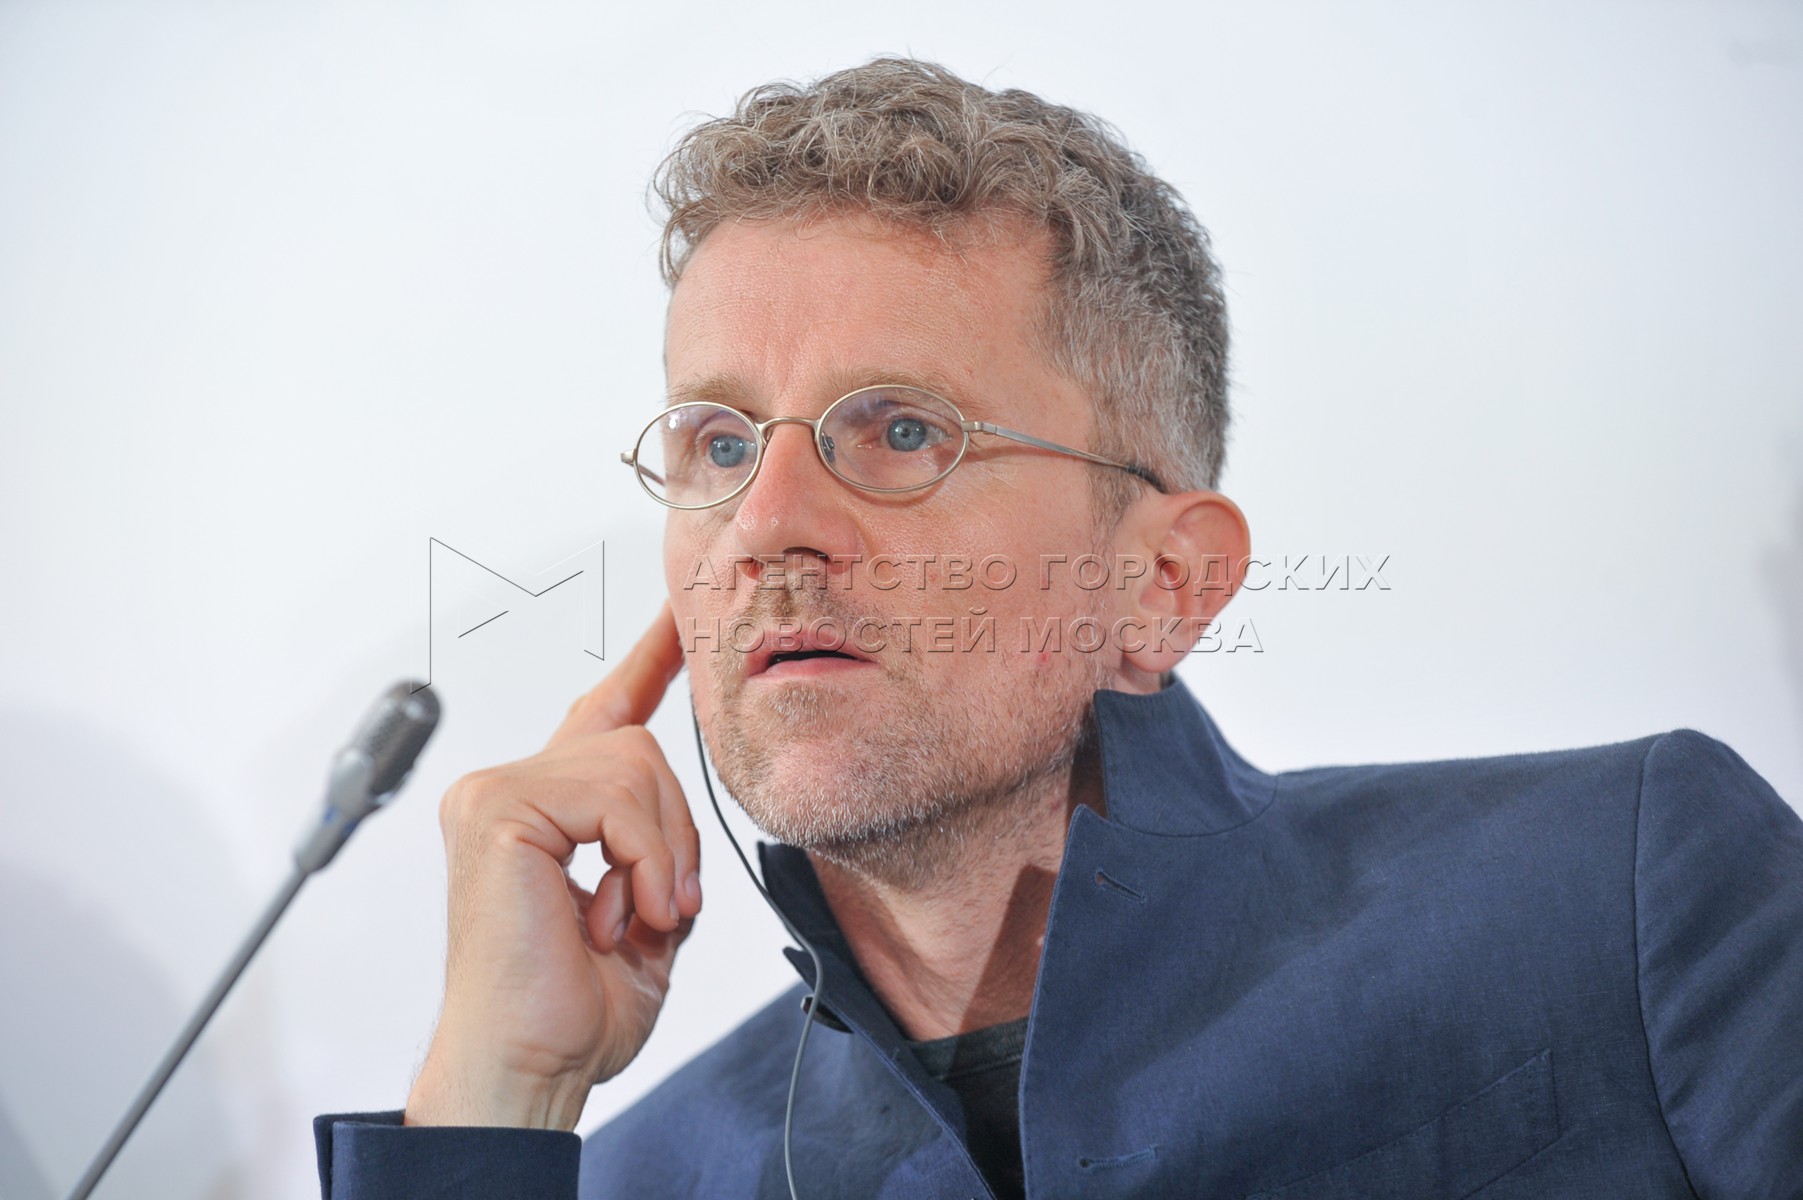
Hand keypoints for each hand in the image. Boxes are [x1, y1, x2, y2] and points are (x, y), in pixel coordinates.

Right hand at [405, 602, 700, 1129]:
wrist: (529, 1068)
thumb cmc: (576, 1007)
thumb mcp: (647, 908)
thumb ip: (658, 842)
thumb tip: (677, 811)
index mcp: (545, 810)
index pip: (603, 712)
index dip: (649, 661)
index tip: (680, 618)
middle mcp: (507, 789)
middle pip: (640, 746)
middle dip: (675, 832)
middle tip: (662, 908)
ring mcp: (493, 793)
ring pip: (635, 764)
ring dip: (661, 853)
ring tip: (635, 918)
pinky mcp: (495, 807)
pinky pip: (615, 794)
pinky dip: (642, 859)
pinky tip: (618, 914)